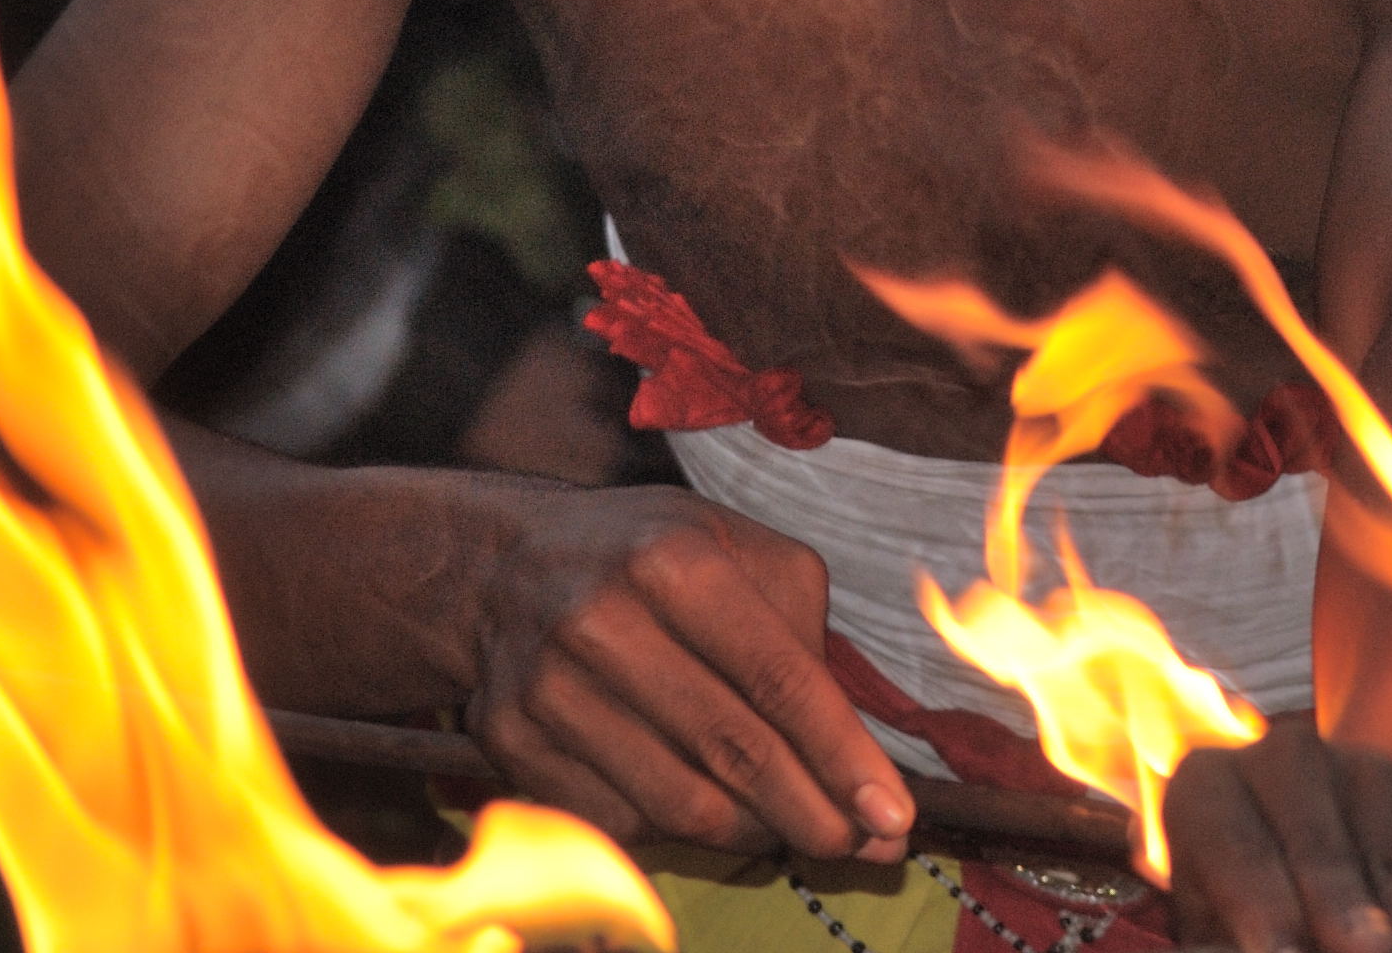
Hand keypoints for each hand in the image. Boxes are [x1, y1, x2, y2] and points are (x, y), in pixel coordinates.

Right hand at [464, 484, 915, 861]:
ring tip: (793, 826)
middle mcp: (602, 621)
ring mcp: (547, 689)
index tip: (893, 815)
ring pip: (680, 805)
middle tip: (865, 847)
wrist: (497, 570)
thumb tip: (853, 750)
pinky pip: (623, 825)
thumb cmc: (644, 556)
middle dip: (814, 814)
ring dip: (756, 833)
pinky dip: (678, 833)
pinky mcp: (511, 746)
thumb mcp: (731, 545)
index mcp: (672, 560)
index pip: (778, 677)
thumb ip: (800, 627)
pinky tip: (705, 805)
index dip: (843, 754)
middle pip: (733, 751)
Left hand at [1167, 713, 1391, 952]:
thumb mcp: (1218, 926)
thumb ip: (1226, 938)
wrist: (1295, 898)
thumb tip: (1271, 948)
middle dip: (1337, 890)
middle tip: (1364, 948)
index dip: (1256, 898)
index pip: (1228, 837)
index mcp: (1208, 784)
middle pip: (1307, 816)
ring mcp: (1359, 771)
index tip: (1279, 952)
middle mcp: (1281, 759)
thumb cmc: (1239, 919)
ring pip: (1383, 817)